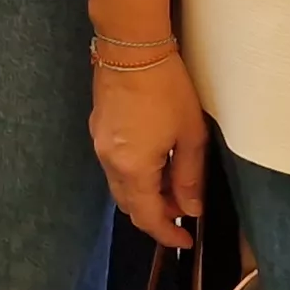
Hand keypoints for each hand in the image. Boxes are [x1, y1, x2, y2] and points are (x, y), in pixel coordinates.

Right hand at [91, 49, 210, 248]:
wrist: (131, 48)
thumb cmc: (166, 90)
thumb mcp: (189, 135)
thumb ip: (189, 177)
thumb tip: (191, 208)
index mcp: (133, 168)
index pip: (147, 217)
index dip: (167, 234)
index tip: (185, 241)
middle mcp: (109, 163)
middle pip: (129, 205)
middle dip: (157, 215)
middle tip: (184, 210)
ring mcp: (100, 145)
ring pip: (121, 187)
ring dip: (145, 195)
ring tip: (174, 185)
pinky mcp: (98, 130)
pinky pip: (115, 167)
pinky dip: (134, 176)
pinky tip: (155, 163)